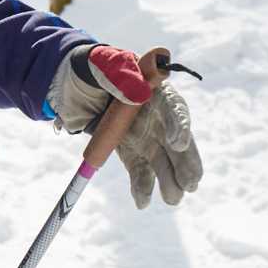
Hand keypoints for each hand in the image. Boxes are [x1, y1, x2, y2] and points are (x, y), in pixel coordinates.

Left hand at [48, 44, 203, 208]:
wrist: (75, 87)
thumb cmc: (95, 69)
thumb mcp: (103, 66)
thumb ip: (120, 74)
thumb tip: (138, 89)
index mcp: (155, 90)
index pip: (173, 107)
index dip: (178, 125)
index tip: (177, 143)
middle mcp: (156, 117)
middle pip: (177, 141)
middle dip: (186, 162)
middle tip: (191, 182)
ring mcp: (145, 137)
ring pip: (163, 162)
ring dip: (170, 181)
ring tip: (173, 198)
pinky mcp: (131, 153)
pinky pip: (139, 172)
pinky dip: (141, 187)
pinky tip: (141, 202)